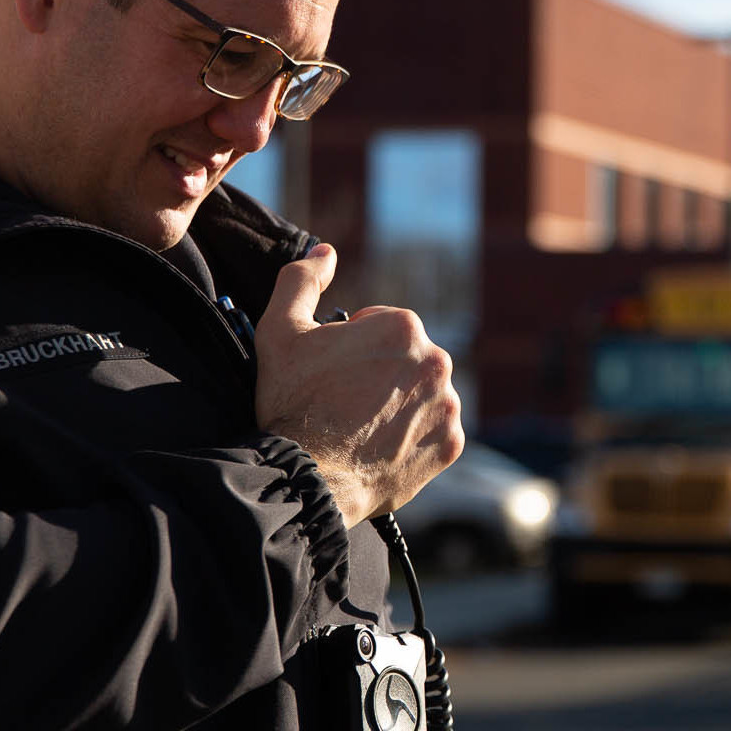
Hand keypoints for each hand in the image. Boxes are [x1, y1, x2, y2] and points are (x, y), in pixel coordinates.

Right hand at [253, 244, 464, 528]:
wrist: (305, 478)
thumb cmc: (291, 403)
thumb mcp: (280, 330)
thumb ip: (301, 280)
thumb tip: (325, 252)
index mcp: (403, 326)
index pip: (381, 327)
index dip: (351, 348)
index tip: (331, 373)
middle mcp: (438, 361)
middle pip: (406, 360)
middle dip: (379, 375)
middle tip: (343, 402)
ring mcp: (449, 406)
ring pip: (422, 395)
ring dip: (399, 405)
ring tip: (360, 428)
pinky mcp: (451, 446)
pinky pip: (436, 433)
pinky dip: (414, 439)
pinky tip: (380, 448)